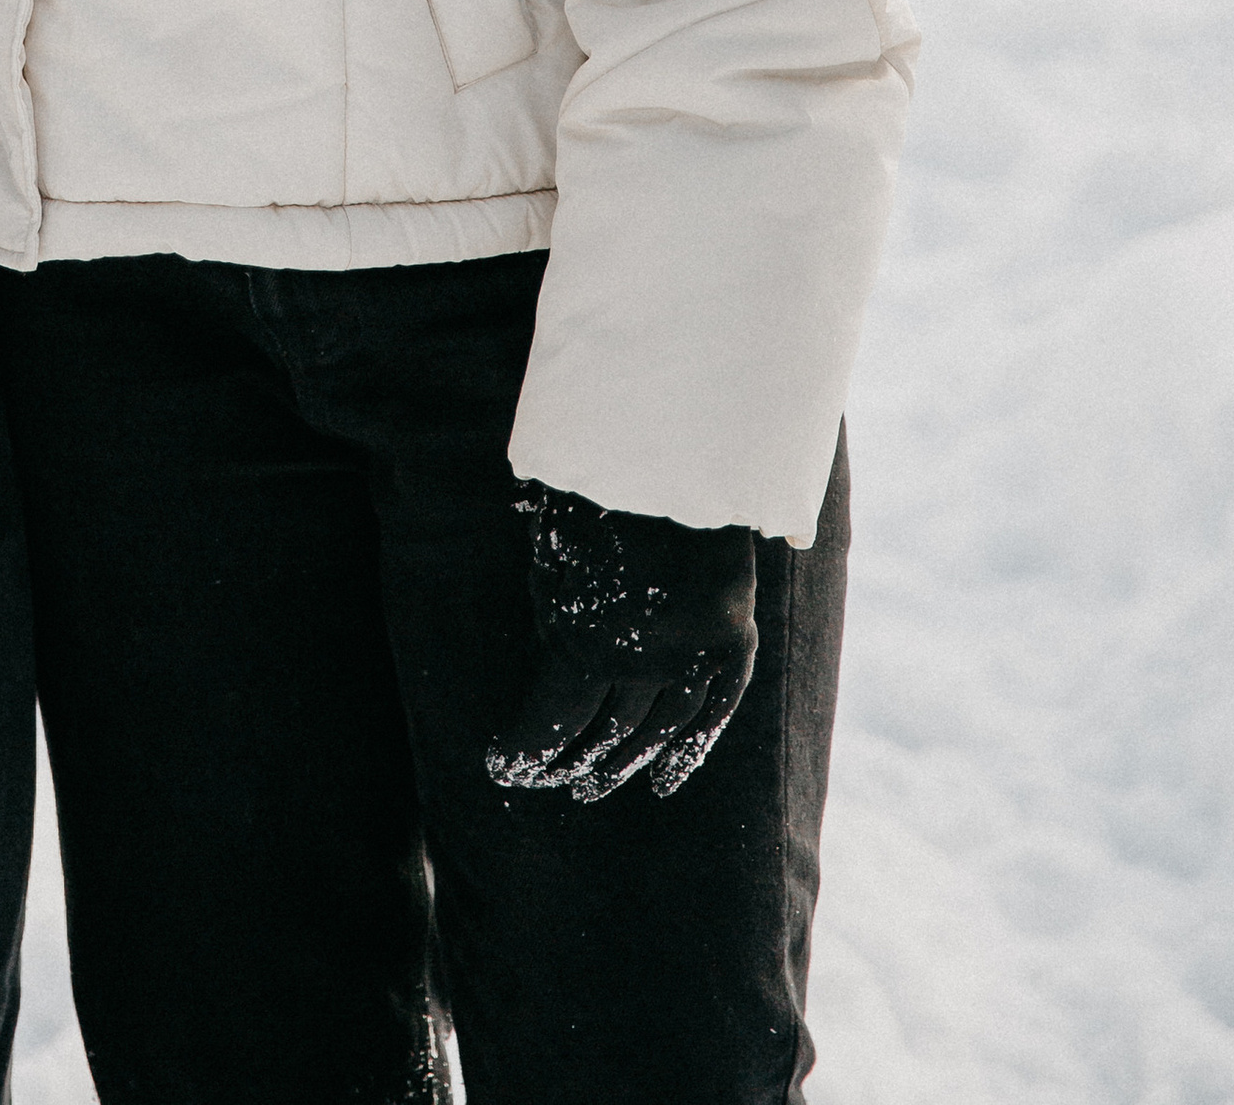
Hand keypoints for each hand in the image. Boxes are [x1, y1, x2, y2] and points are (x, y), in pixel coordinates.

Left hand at [487, 483, 756, 802]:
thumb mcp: (549, 548)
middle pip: (601, 732)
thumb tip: (555, 655)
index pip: (550, 722)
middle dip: (569, 761)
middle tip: (551, 781)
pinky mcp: (732, 638)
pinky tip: (664, 782)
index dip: (524, 752)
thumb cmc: (592, 486)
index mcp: (586, 641)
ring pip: (655, 729)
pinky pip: (713, 710)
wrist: (674, 444)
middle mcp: (642, 661)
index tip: (500, 767)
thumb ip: (553, 610)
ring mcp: (692, 653)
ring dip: (621, 764)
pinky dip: (689, 751)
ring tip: (591, 789)